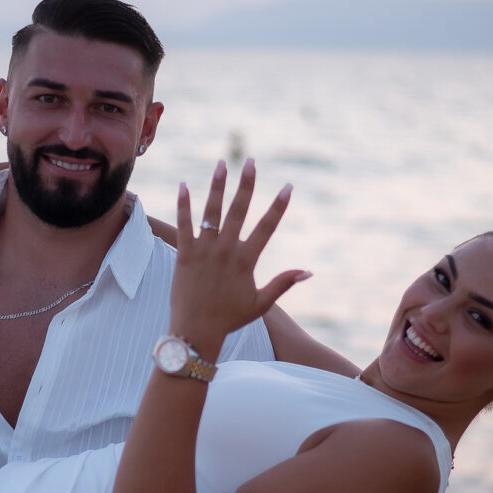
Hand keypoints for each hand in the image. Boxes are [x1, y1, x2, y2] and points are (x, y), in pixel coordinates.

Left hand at [171, 158, 308, 352]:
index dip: (278, 206)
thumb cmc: (229, 319)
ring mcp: (204, 250)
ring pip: (212, 211)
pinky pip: (184, 224)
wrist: (195, 331)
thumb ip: (283, 284)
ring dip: (217, 186)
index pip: (267, 227)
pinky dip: (184, 204)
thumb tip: (308, 272)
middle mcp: (226, 251)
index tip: (288, 186)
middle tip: (251, 161)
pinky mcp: (184, 254)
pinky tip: (185, 185)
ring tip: (222, 163)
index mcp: (246, 261)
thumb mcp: (261, 304)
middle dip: (246, 184)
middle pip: (239, 210)